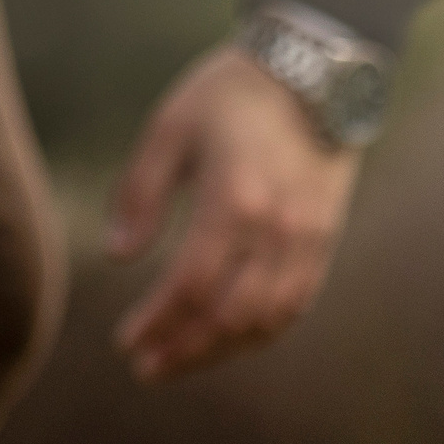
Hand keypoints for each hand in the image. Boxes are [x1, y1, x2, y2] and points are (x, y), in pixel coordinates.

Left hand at [108, 46, 358, 383]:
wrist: (317, 75)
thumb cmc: (233, 94)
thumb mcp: (171, 127)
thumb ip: (140, 193)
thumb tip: (119, 257)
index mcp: (234, 200)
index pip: (191, 286)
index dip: (157, 322)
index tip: (126, 341)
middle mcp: (277, 231)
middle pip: (229, 317)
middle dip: (184, 350)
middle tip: (147, 368)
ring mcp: (307, 242)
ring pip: (265, 322)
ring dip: (220, 352)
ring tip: (181, 362)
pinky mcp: (324, 244)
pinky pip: (293, 307)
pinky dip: (258, 333)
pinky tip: (227, 340)